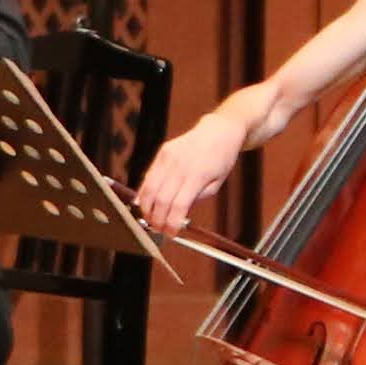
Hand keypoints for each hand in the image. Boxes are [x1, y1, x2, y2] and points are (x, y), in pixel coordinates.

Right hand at [135, 109, 243, 232]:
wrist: (218, 131)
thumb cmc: (221, 158)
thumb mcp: (217, 183)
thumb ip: (199, 198)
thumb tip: (180, 213)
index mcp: (197, 175)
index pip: (178, 205)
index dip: (172, 222)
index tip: (171, 233)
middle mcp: (179, 165)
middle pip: (160, 198)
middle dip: (157, 218)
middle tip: (158, 229)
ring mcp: (168, 157)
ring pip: (149, 187)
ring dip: (146, 207)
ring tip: (150, 219)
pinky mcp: (162, 153)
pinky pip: (148, 176)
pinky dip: (143, 192)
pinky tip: (144, 202)